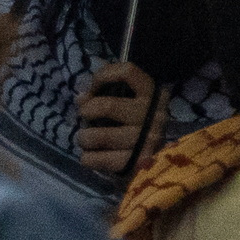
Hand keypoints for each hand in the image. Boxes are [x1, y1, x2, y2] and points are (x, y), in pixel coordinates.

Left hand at [74, 58, 157, 180]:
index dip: (103, 76)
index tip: (93, 89)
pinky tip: (91, 156)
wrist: (159, 167)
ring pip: (97, 136)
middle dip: (86, 111)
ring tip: (86, 140)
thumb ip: (110, 93)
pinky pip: (96, 159)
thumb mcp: (132, 105)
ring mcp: (147, 141)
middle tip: (84, 118)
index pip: (128, 72)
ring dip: (83, 138)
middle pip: (107, 106)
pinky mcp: (136, 164)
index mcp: (155, 94)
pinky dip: (87, 158)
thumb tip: (80, 95)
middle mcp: (155, 115)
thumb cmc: (138, 129)